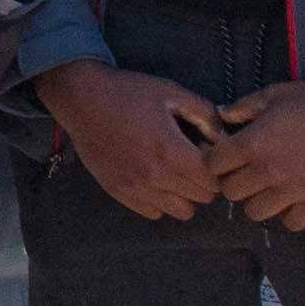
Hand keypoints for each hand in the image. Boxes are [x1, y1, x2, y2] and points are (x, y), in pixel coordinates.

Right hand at [35, 60, 229, 222]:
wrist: (81, 99)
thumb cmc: (129, 92)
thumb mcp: (172, 92)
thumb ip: (205, 114)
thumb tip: (222, 139)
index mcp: (171, 151)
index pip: (213, 181)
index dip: (217, 169)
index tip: (207, 155)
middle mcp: (155, 176)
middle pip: (201, 198)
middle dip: (204, 181)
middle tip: (192, 162)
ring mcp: (136, 187)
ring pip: (180, 211)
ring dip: (184, 195)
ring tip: (174, 173)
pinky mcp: (119, 192)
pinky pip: (153, 213)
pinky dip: (160, 201)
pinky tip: (154, 179)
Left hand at [204, 73, 304, 229]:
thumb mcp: (274, 94)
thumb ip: (243, 108)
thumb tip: (222, 117)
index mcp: (252, 144)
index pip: (213, 166)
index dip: (217, 161)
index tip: (227, 158)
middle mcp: (268, 172)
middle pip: (231, 193)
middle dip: (235, 182)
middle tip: (249, 173)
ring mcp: (294, 192)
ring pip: (256, 212)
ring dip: (260, 201)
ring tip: (272, 188)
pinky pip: (291, 223)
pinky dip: (290, 214)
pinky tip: (296, 199)